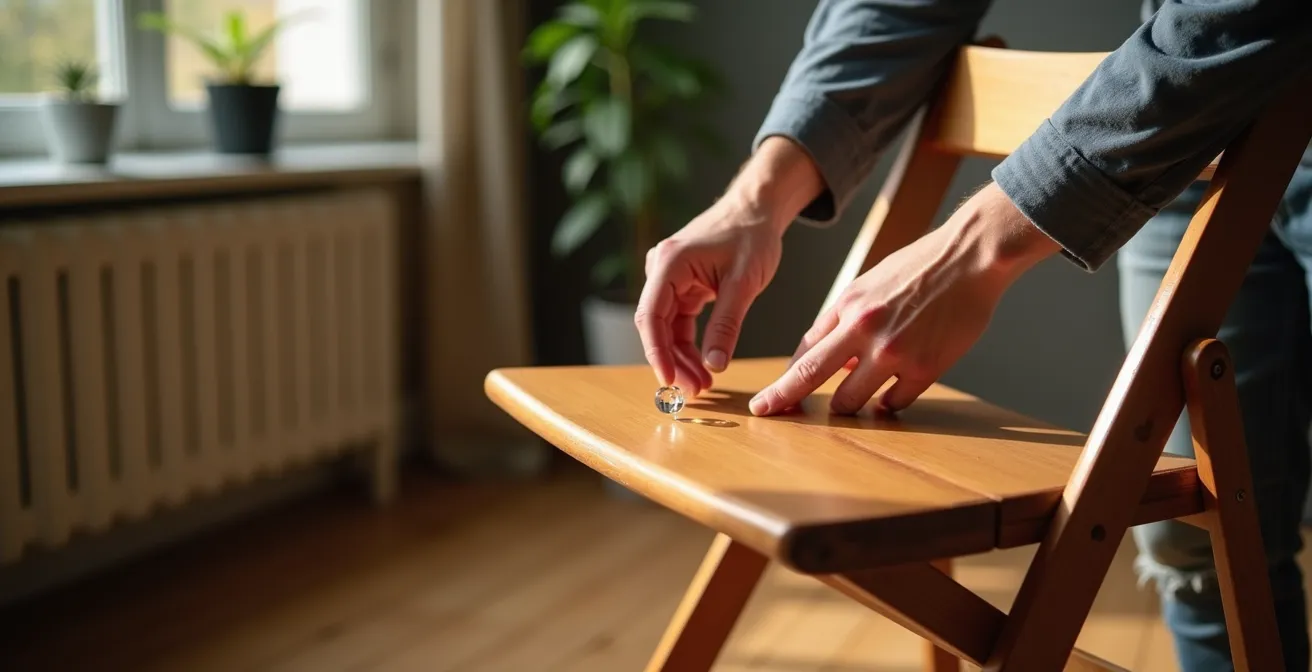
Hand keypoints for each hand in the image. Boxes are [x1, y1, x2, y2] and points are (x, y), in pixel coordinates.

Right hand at [636, 137, 823, 394]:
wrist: (757, 208)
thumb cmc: (752, 235)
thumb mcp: (743, 283)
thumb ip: (726, 325)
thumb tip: (714, 365)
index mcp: (669, 264)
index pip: (651, 316)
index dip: (656, 353)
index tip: (669, 381)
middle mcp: (661, 269)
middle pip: (655, 326)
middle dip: (673, 360)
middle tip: (696, 390)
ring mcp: (670, 278)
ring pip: (667, 327)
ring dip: (682, 356)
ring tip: (704, 383)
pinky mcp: (682, 285)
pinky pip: (678, 320)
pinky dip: (689, 343)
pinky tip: (703, 364)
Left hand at [749, 182, 1059, 415]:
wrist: (970, 256)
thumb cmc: (919, 268)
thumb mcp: (869, 285)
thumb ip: (845, 321)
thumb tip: (829, 360)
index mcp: (847, 306)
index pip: (803, 352)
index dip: (782, 380)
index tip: (766, 400)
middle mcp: (863, 329)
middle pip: (808, 375)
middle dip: (783, 398)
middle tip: (767, 413)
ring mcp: (893, 351)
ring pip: (849, 401)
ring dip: (849, 405)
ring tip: (859, 398)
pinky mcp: (925, 368)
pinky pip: (894, 403)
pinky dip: (890, 403)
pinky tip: (894, 393)